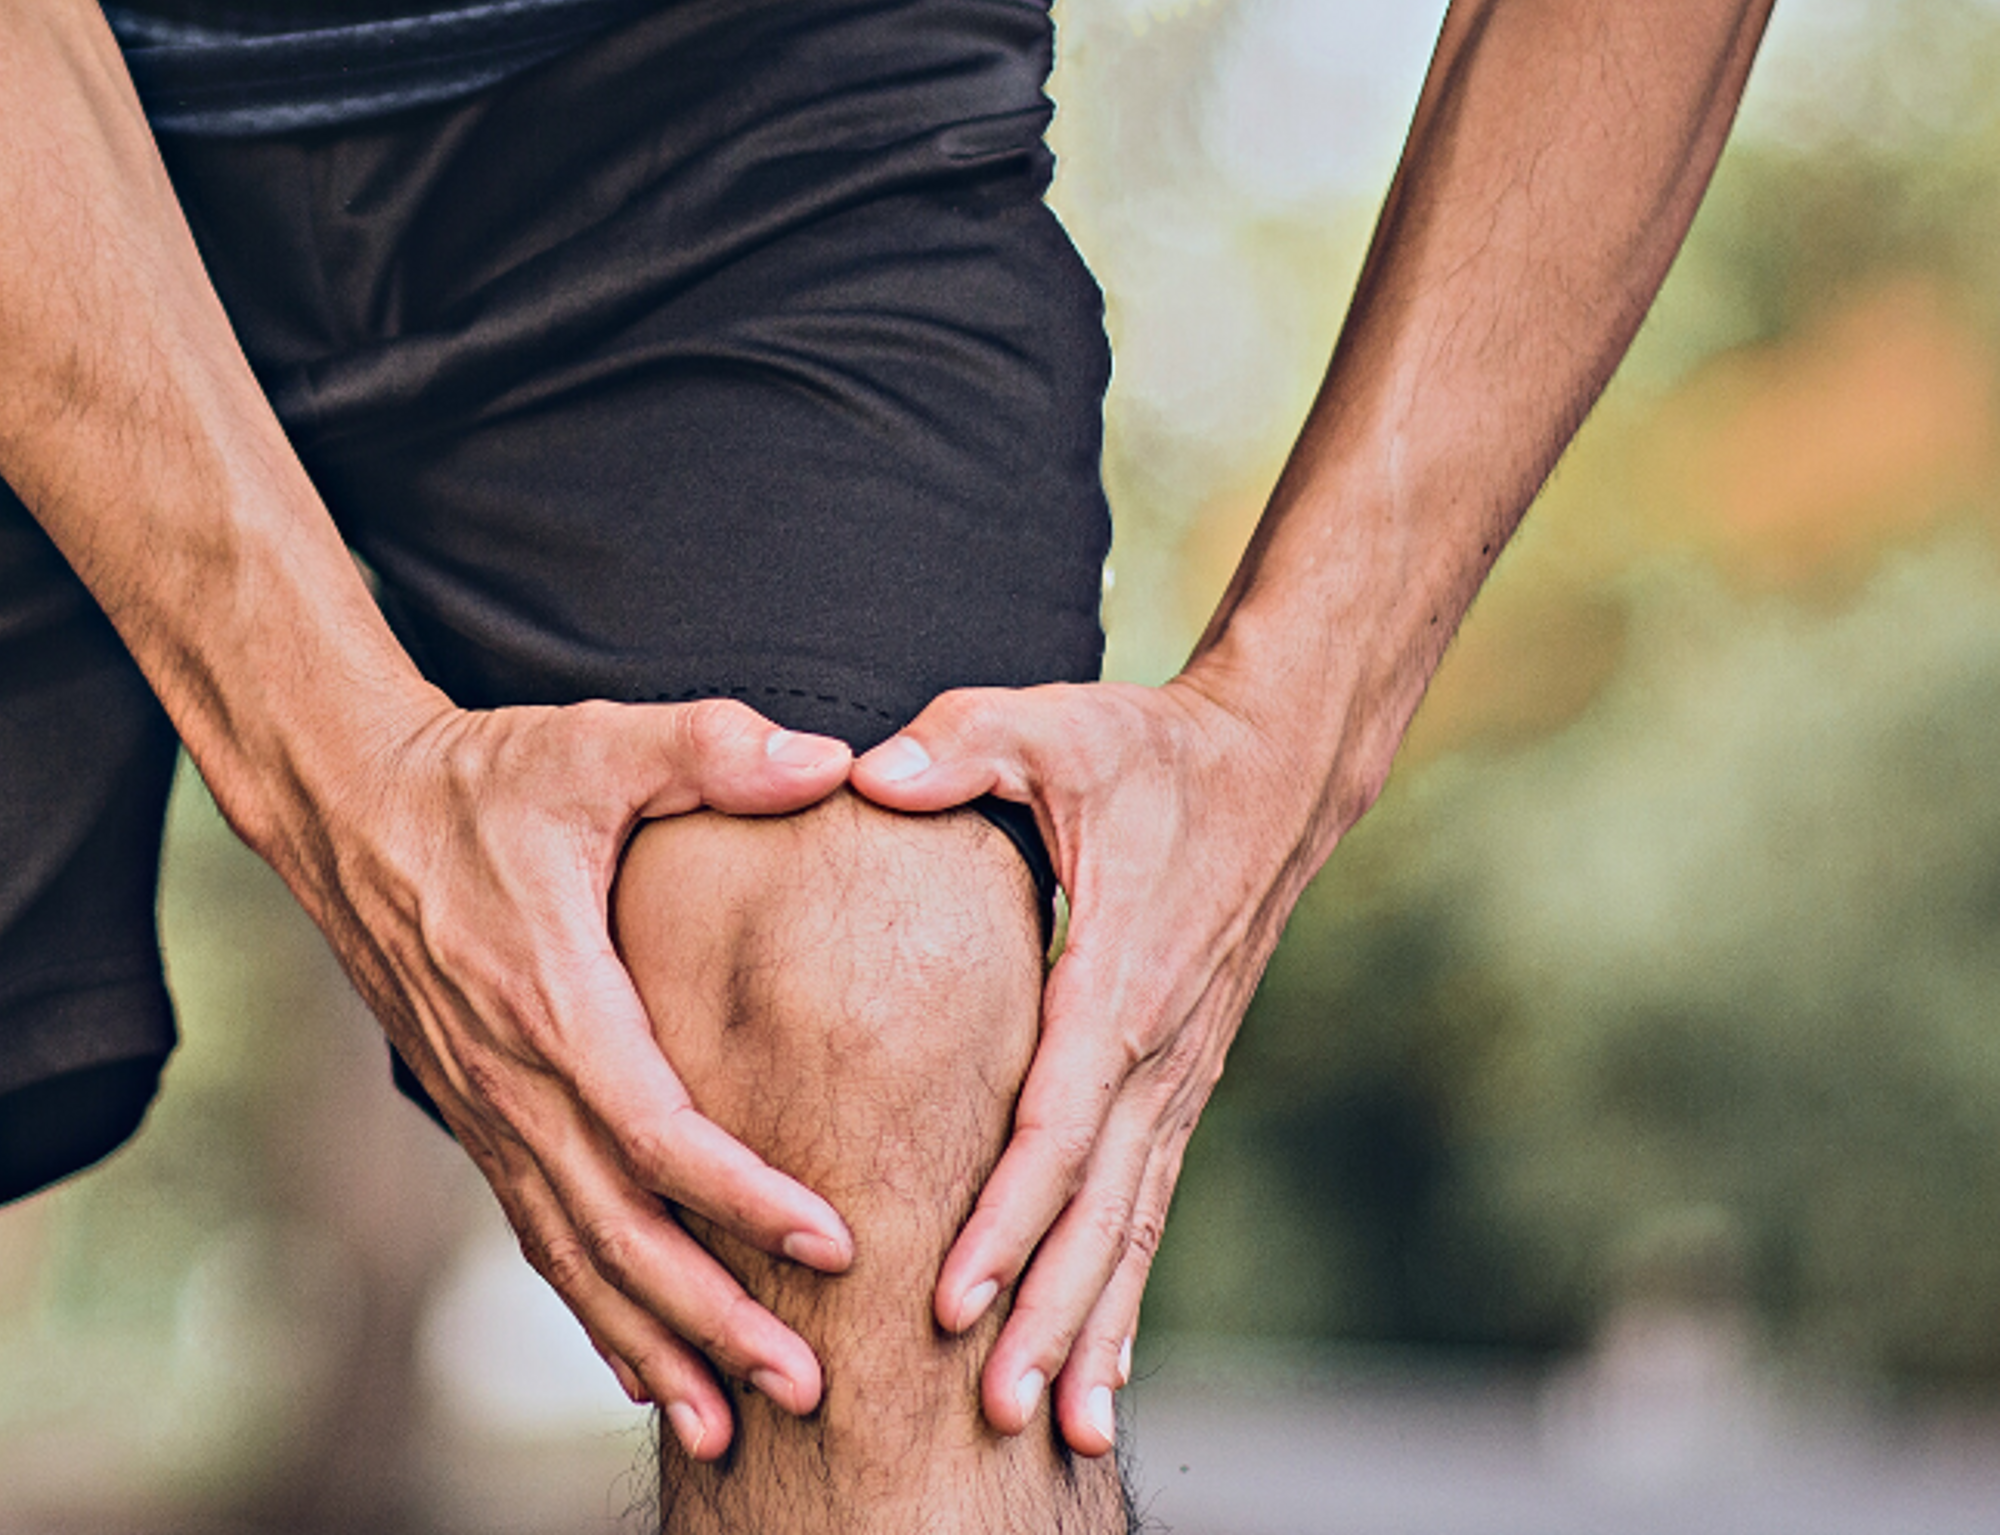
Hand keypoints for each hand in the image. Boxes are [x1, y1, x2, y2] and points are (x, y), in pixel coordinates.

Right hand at [258, 695, 856, 1460]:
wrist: (347, 805)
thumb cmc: (482, 773)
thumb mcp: (594, 743)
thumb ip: (710, 750)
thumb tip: (832, 763)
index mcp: (553, 998)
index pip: (656, 1129)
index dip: (744, 1195)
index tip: (833, 1241)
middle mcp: (512, 1076)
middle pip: (616, 1228)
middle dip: (710, 1318)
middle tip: (807, 1384)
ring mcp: (487, 1107)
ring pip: (572, 1255)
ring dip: (651, 1345)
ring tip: (730, 1425)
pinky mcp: (477, 1115)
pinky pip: (537, 1233)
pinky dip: (592, 1312)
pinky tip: (642, 1373)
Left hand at [849, 675, 1349, 1457]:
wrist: (1276, 764)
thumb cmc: (1146, 745)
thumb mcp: (1046, 724)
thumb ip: (960, 745)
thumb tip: (874, 773)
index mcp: (1117, 979)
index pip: (1056, 1121)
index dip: (1004, 1214)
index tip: (950, 1293)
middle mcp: (1159, 1048)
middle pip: (1098, 1207)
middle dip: (1047, 1312)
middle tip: (997, 1408)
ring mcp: (1178, 1074)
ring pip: (1131, 1224)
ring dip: (1091, 1324)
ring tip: (1058, 1427)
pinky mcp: (1178, 1080)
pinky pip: (1146, 1201)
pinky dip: (1121, 1286)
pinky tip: (1101, 1369)